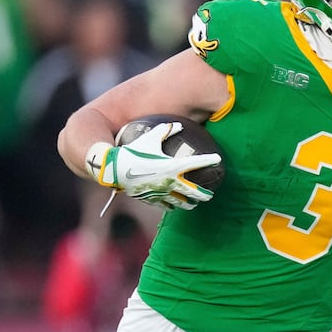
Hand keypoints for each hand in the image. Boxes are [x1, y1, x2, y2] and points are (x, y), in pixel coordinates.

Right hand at [87, 122, 217, 210]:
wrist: (114, 170)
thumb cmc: (131, 151)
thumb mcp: (149, 138)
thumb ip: (165, 130)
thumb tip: (178, 124)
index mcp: (172, 166)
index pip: (196, 163)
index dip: (208, 160)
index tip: (217, 159)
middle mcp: (170, 182)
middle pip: (193, 191)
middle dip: (204, 194)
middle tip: (210, 194)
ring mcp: (161, 193)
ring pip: (181, 202)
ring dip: (189, 204)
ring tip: (194, 204)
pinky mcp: (151, 199)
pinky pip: (164, 205)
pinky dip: (171, 206)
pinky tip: (173, 207)